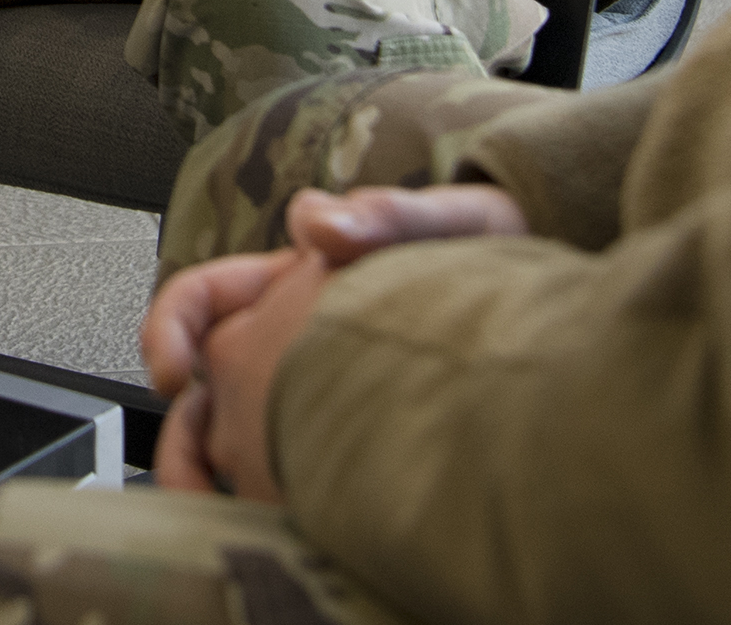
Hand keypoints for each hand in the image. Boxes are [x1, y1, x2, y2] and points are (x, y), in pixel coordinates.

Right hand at [145, 184, 532, 499]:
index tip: (173, 374)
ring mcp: (318, 384)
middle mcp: (295, 331)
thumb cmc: (505, 252)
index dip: (171, 331)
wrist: (559, 296)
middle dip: (183, 430)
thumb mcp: (456, 220)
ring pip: (239, 431)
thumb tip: (319, 223)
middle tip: (192, 476)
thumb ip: (389, 214)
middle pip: (206, 381)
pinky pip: (291, 467)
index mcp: (296, 276)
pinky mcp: (347, 431)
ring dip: (218, 472)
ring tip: (230, 510)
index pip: (203, 298)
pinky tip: (298, 516)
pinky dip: (277, 494)